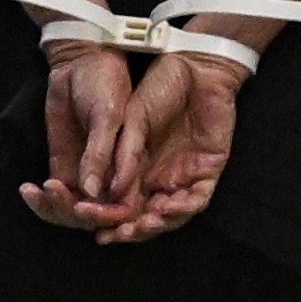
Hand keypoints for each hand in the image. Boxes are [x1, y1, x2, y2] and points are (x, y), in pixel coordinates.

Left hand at [18, 48, 144, 232]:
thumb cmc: (105, 84)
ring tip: (38, 192)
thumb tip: (92, 192)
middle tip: (55, 194)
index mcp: (133, 168)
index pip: (124, 209)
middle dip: (74, 213)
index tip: (83, 209)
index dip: (106, 216)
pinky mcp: (65, 167)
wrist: (80, 63)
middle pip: (96, 216)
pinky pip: (56, 195)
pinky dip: (42, 200)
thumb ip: (102, 153)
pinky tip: (28, 190)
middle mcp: (112, 177)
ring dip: (54, 208)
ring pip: (73, 210)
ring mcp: (87, 174)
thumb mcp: (107, 116)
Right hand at [115, 53, 238, 240]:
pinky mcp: (209, 170)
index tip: (91, 224)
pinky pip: (198, 199)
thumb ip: (122, 153)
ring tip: (139, 227)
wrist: (195, 66)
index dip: (108, 215)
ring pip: (172, 214)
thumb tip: (106, 187)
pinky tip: (166, 208)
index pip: (123, 201)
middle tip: (114, 235)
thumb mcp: (130, 119)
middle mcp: (161, 176)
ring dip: (156, 224)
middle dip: (130, 229)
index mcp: (139, 166)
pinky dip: (182, 208)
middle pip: (147, 215)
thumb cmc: (160, 87)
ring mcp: (185, 174)